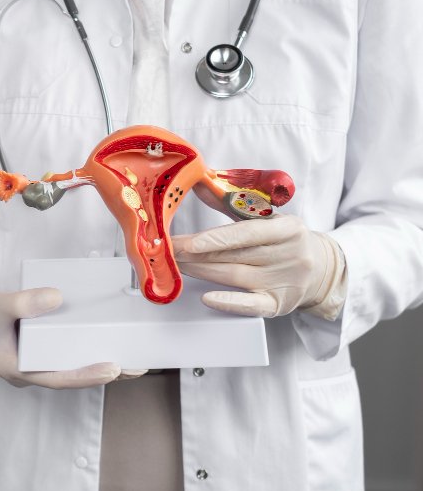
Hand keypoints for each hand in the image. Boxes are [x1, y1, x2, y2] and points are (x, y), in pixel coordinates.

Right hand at [0, 283, 130, 387]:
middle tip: (137, 366)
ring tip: (132, 357)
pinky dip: (85, 348)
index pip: (58, 378)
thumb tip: (57, 298)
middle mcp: (28, 371)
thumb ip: (25, 302)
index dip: (87, 375)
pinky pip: (65, 354)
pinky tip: (104, 339)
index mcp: (16, 370)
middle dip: (104, 372)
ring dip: (99, 362)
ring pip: (71, 367)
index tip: (113, 368)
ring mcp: (33, 363)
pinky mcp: (37, 351)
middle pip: (72, 376)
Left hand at [172, 214, 346, 319]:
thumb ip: (232, 203)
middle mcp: (290, 255)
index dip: (215, 238)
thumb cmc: (286, 240)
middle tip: (167, 251)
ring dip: (201, 271)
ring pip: (235, 277)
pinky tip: (208, 298)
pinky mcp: (280, 304)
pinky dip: (228, 302)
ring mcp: (286, 282)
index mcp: (288, 228)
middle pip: (234, 256)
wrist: (321, 269)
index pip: (247, 233)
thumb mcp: (267, 218)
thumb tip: (200, 185)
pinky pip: (252, 305)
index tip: (187, 242)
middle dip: (195, 254)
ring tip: (176, 265)